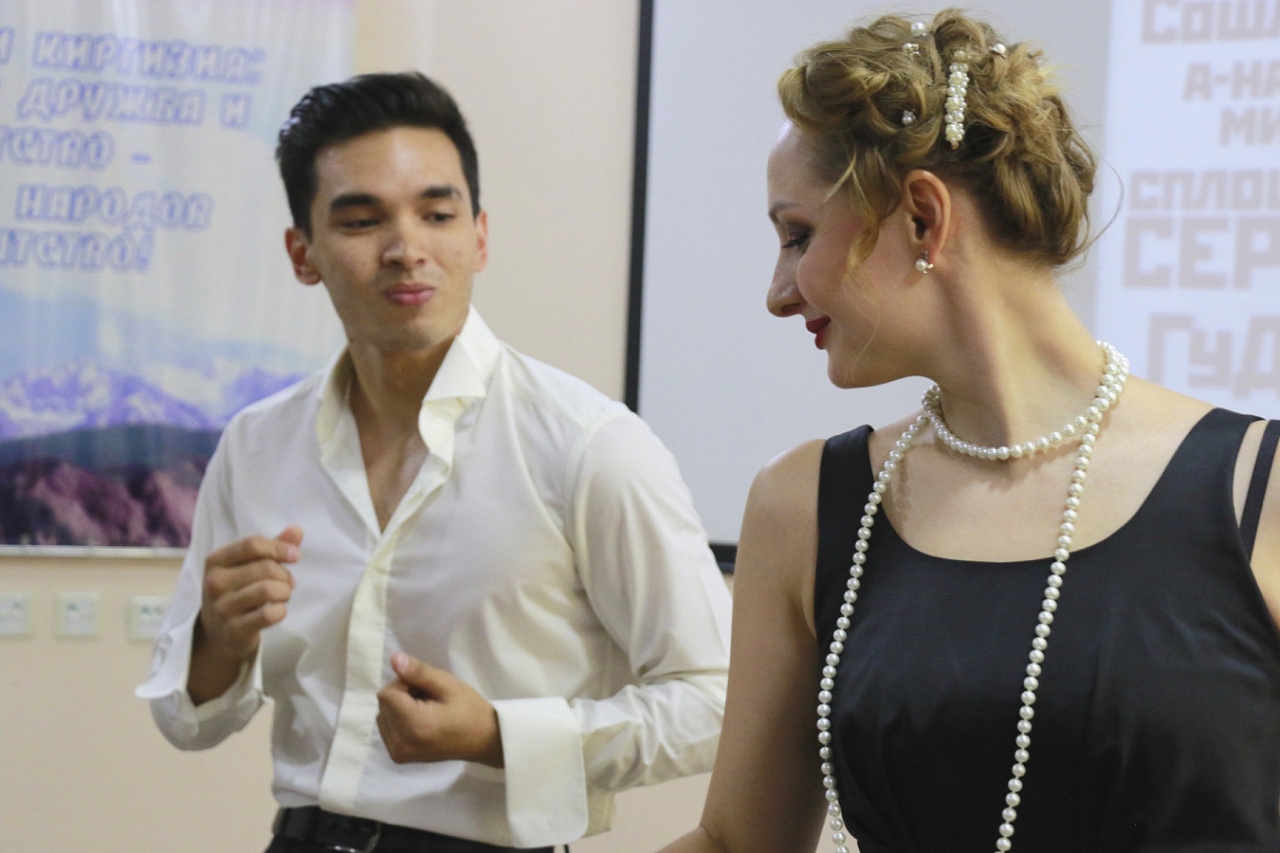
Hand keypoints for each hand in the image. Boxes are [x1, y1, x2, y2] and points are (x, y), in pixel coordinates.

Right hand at [189, 526, 300, 702]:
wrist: (218, 632)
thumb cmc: (238, 590)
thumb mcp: (248, 565)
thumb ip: (272, 547)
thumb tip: (297, 530)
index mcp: (216, 561)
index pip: (252, 544)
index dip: (279, 547)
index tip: (295, 555)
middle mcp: (214, 583)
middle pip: (265, 568)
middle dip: (285, 575)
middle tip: (287, 583)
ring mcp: (222, 607)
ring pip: (268, 590)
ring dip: (285, 592)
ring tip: (283, 595)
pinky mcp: (233, 630)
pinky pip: (268, 615)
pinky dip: (281, 610)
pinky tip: (278, 610)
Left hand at [377, 652, 503, 767]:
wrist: (483, 740)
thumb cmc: (469, 710)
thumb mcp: (448, 684)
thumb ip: (418, 671)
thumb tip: (393, 659)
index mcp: (415, 726)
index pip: (387, 693)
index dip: (405, 683)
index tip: (427, 688)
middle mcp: (401, 744)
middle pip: (383, 704)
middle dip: (402, 695)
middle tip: (429, 699)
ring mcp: (398, 753)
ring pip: (382, 715)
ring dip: (399, 707)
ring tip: (425, 710)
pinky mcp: (398, 756)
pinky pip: (386, 728)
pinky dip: (398, 719)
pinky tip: (419, 720)